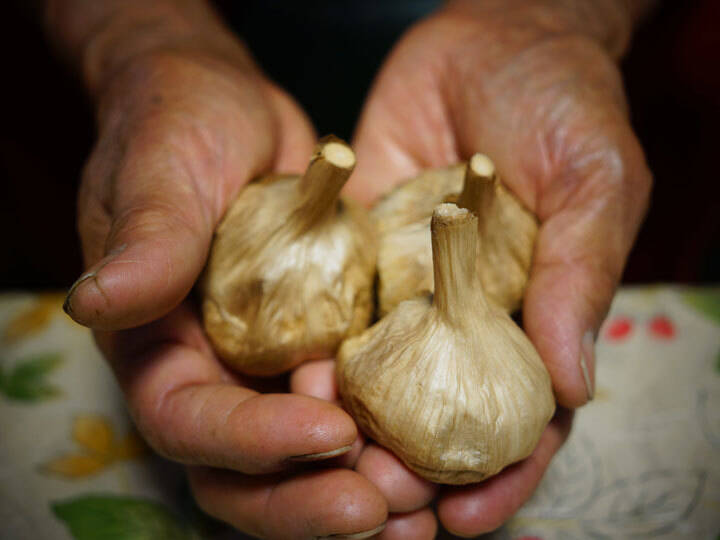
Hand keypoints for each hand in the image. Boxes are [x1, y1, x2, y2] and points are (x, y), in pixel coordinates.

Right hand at [65, 41, 387, 539]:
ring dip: (358, 491)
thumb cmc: (182, 124)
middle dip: (308, 501)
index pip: (187, 420)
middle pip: (245, 473)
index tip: (327, 430)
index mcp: (155, 345)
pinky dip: (390, 440)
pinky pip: (353, 408)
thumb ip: (144, 239)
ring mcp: (268, 368)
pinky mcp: (320, 348)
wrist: (235, 109)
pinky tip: (437, 454)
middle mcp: (210, 373)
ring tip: (423, 504)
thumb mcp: (161, 167)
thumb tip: (92, 302)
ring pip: (304, 460)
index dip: (251, 441)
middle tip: (383, 509)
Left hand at [344, 0, 651, 534]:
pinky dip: (321, 355)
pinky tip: (304, 384)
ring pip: (383, 383)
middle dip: (416, 472)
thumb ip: (578, 276)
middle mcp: (465, 322)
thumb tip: (576, 385)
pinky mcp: (361, 258)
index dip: (500, 475)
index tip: (465, 517)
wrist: (490, 39)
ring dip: (360, 433)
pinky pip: (338, 314)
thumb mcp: (592, 183)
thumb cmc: (563, 106)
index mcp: (533, 320)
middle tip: (384, 507)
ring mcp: (410, 294)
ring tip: (335, 467)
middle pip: (441, 419)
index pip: (520, 420)